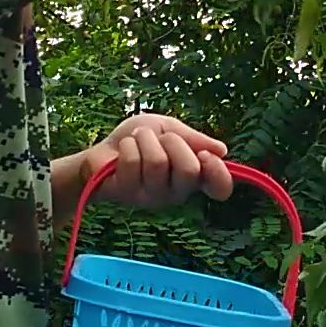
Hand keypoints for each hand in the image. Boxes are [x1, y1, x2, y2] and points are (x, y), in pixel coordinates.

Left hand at [77, 114, 232, 207]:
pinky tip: (121, 153)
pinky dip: (127, 146)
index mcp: (193, 175)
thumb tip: (222, 150)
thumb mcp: (168, 128)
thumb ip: (193, 138)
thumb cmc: (139, 140)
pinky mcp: (129, 196)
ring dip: (145, 140)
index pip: (220, 187)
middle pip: (189, 170)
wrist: (103, 148)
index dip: (218, 172)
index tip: (205, 155)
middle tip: (160, 139)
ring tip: (137, 141)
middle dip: (173, 142)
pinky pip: (133, 162)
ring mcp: (153, 197)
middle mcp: (177, 192)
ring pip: (158, 162)